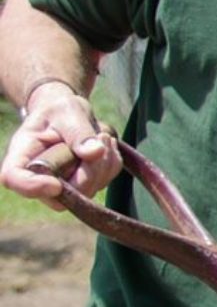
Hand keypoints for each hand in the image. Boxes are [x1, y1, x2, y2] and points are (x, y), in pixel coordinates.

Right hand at [3, 82, 119, 207]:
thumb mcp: (68, 112)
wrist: (69, 116)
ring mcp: (61, 187)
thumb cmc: (60, 112)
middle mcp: (38, 177)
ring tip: (102, 136)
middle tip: (102, 137)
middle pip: (61, 194)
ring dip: (104, 163)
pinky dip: (111, 163)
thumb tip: (95, 152)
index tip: (55, 184)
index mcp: (21, 155)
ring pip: (88, 190)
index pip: (14, 178)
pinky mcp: (82, 186)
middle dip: (90, 170)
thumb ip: (78, 132)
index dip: (33, 186)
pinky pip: (104, 181)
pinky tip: (105, 144)